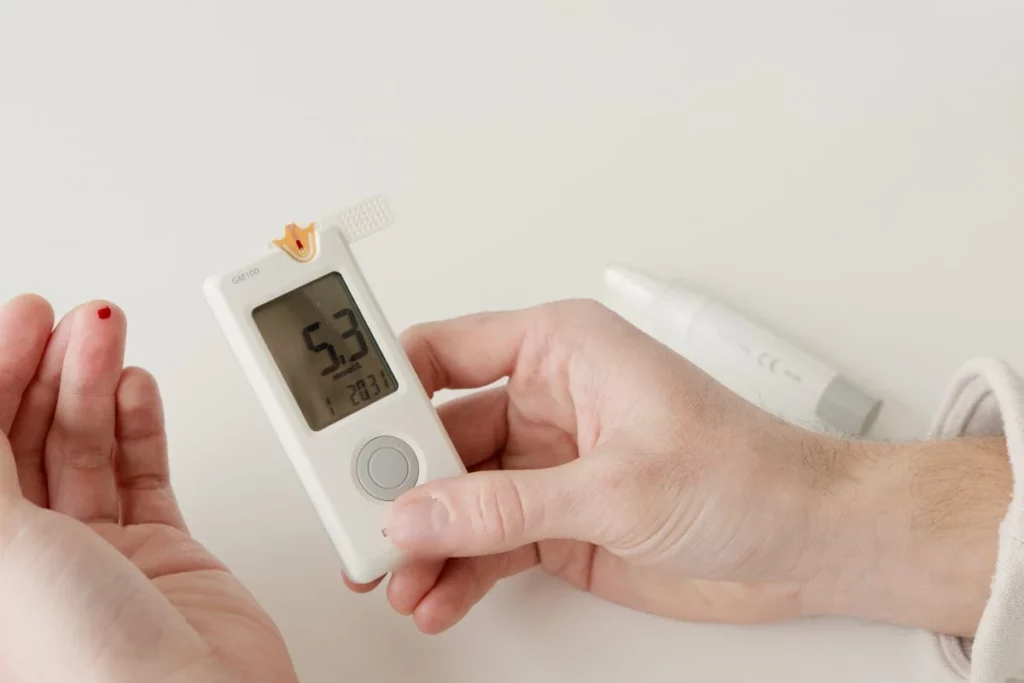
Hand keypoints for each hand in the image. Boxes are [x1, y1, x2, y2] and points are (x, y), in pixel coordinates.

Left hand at [0, 295, 297, 682]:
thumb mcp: (4, 549)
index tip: (24, 320)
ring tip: (109, 335)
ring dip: (97, 386)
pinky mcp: (162, 553)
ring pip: (90, 449)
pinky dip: (142, 426)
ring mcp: (97, 555)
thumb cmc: (88, 664)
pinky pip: (144, 475)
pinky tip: (137, 388)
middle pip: (28, 441)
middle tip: (73, 318)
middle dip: (49, 369)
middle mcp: (31, 557)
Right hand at [350, 299, 1008, 637]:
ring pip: (456, 496)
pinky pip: (486, 542)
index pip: (444, 351)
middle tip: (356, 515)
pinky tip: (437, 594)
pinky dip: (457, 570)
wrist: (805, 543)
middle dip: (396, 481)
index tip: (334, 414)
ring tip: (395, 573)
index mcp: (560, 351)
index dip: (384, 382)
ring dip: (423, 537)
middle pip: (437, 434)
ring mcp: (548, 466)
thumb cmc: (748, 472)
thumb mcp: (616, 485)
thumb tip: (422, 512)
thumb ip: (507, 504)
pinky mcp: (558, 521)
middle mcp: (546, 402)